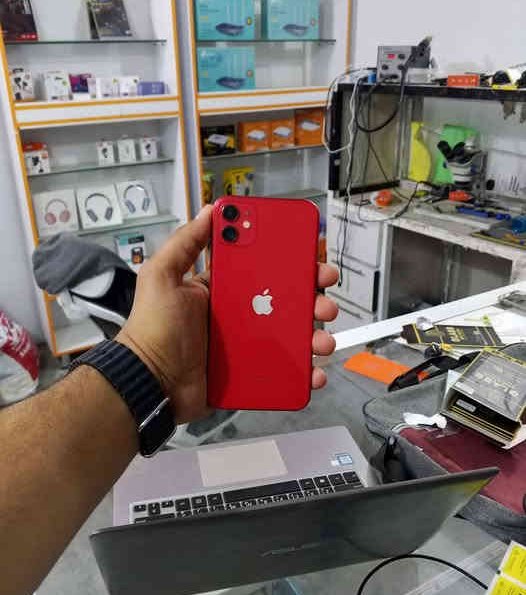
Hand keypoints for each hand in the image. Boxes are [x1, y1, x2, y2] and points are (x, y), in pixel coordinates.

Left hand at [117, 205, 337, 422]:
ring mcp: (247, 346)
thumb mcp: (162, 276)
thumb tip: (210, 212)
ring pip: (291, 336)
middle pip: (286, 302)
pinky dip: (304, 371)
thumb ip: (184, 242)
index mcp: (223, 290)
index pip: (263, 270)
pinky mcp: (250, 374)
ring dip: (314, 335)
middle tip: (323, 298)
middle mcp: (238, 315)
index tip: (309, 257)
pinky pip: (284, 370)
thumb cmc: (152, 329)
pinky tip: (313, 370)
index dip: (289, 263)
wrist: (149, 383)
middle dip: (312, 298)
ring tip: (320, 338)